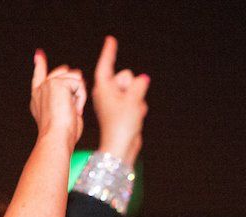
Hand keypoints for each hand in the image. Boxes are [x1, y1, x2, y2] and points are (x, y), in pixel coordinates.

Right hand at [30, 50, 85, 149]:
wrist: (56, 138)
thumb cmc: (62, 135)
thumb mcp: (64, 115)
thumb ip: (67, 99)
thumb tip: (77, 80)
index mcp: (38, 97)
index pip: (39, 76)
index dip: (40, 64)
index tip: (39, 55)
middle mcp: (41, 88)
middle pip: (66, 73)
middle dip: (75, 87)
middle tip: (72, 109)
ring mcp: (49, 84)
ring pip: (76, 78)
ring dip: (80, 95)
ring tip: (72, 111)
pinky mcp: (58, 83)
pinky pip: (79, 84)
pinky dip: (81, 98)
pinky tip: (74, 109)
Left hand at [92, 36, 149, 165]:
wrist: (121, 147)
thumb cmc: (121, 124)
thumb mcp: (133, 99)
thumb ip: (139, 84)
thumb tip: (142, 79)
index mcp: (103, 87)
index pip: (106, 64)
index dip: (109, 52)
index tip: (110, 39)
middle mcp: (107, 92)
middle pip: (126, 76)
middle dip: (132, 86)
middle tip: (128, 102)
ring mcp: (115, 101)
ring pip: (134, 89)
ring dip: (137, 98)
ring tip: (132, 112)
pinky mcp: (122, 110)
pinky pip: (136, 100)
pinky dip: (138, 107)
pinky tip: (135, 117)